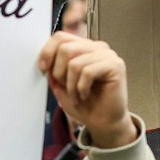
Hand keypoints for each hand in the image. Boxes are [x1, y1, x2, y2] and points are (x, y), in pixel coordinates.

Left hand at [37, 33, 134, 148]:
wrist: (103, 122)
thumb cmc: (84, 104)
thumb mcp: (61, 85)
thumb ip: (53, 69)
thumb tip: (43, 59)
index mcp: (84, 47)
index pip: (61, 37)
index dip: (47, 52)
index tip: (43, 69)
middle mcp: (97, 47)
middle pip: (65, 48)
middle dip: (59, 72)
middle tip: (65, 87)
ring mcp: (108, 55)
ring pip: (75, 63)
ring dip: (70, 85)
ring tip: (76, 95)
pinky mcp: (116, 66)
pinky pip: (88, 72)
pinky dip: (81, 88)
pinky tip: (85, 95)